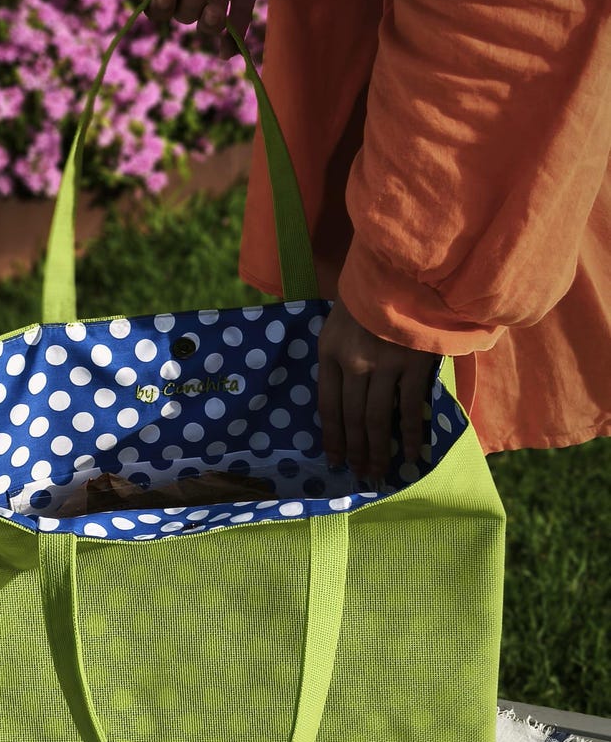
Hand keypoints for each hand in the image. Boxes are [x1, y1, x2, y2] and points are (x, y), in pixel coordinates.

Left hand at [317, 297, 439, 480]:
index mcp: (329, 352)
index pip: (327, 406)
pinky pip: (411, 408)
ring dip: (378, 451)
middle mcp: (352, 363)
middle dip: (355, 451)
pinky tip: (411, 455)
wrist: (400, 267)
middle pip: (352, 419)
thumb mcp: (339, 322)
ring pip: (377, 419)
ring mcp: (384, 364)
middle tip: (360, 475)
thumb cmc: (368, 294)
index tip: (335, 460)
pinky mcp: (414, 363)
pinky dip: (411, 435)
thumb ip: (339, 356)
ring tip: (379, 472)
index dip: (332, 438)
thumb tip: (344, 399)